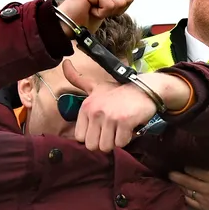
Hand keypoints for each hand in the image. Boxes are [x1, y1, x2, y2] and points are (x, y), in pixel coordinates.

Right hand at [57, 0, 134, 35]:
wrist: (68, 25)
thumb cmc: (85, 17)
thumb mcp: (107, 6)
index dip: (118, 9)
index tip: (102, 9)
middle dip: (113, 10)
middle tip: (97, 9)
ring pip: (118, 2)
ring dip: (105, 11)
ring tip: (92, 8)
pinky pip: (108, 5)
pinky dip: (100, 13)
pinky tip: (89, 9)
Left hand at [63, 61, 188, 151]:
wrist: (144, 88)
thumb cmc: (118, 91)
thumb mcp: (95, 86)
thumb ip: (77, 79)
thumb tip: (64, 62)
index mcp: (86, 106)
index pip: (80, 137)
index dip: (92, 136)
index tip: (101, 128)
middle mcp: (95, 111)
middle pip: (92, 145)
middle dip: (103, 142)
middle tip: (112, 130)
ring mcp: (110, 117)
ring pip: (106, 147)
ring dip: (115, 142)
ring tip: (120, 129)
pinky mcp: (124, 122)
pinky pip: (121, 143)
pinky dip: (127, 139)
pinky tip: (129, 127)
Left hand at [168, 167, 208, 209]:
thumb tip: (199, 154)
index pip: (195, 171)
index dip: (187, 167)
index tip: (183, 164)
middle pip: (187, 181)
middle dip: (176, 176)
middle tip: (170, 172)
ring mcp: (205, 200)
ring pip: (186, 191)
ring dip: (179, 185)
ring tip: (174, 180)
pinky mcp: (203, 208)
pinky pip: (188, 201)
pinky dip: (183, 195)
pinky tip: (181, 190)